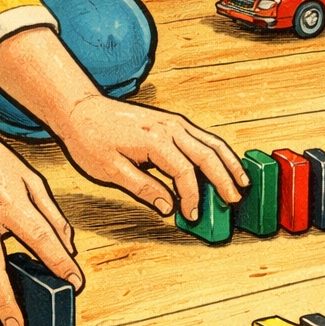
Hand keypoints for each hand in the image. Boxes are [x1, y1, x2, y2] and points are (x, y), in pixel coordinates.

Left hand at [0, 29, 248, 219]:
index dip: (192, 196)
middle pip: (207, 154)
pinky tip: (226, 165)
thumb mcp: (109, 170)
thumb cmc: (91, 139)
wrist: (81, 110)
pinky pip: (203, 137)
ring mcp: (174, 122)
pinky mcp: (173, 122)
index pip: (184, 172)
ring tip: (243, 182)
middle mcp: (169, 127)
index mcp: (153, 140)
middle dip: (224, 179)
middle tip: (234, 201)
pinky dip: (219, 152)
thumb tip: (168, 207)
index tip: (192, 215)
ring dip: (229, 163)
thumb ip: (142, 188)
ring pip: (211, 142)